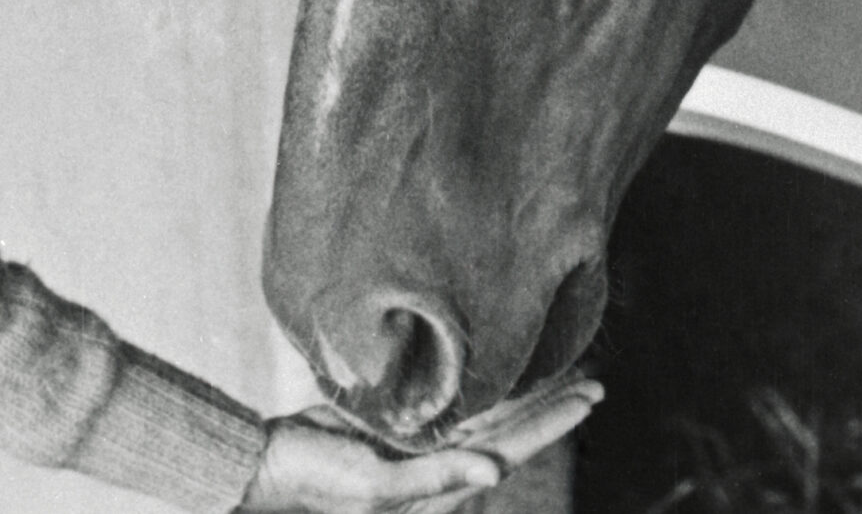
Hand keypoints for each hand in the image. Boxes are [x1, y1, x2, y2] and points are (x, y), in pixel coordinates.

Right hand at [238, 380, 602, 512]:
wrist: (267, 466)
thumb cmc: (316, 479)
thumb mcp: (375, 485)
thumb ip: (436, 478)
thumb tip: (495, 472)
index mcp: (438, 486)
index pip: (509, 450)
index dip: (550, 424)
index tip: (588, 398)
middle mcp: (438, 466)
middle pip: (508, 433)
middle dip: (550, 410)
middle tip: (594, 384)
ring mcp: (419, 448)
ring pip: (485, 419)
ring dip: (523, 400)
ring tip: (560, 378)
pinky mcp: (397, 428)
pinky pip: (451, 409)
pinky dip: (479, 393)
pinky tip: (498, 376)